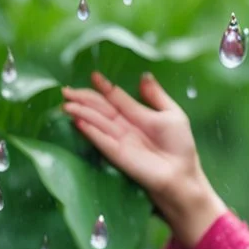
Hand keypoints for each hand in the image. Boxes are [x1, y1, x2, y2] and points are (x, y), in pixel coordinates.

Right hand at [61, 71, 224, 245]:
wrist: (182, 174)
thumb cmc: (179, 145)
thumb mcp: (171, 114)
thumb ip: (156, 95)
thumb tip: (144, 75)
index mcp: (136, 114)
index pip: (115, 98)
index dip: (104, 87)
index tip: (94, 75)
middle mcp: (124, 126)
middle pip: (101, 109)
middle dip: (84, 99)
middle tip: (66, 90)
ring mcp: (118, 140)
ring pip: (97, 122)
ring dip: (81, 113)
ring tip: (67, 104)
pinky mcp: (116, 155)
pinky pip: (101, 140)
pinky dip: (90, 131)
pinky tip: (77, 122)